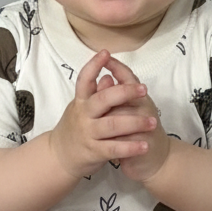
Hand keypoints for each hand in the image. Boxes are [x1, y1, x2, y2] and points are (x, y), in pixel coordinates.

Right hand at [48, 49, 163, 180]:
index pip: (85, 79)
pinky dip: (130, 147)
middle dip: (124, 92)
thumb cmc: (76, 127)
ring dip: (134, 122)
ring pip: (112, 125)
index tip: (105, 53)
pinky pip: (114, 148)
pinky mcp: (94, 151)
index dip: (94, 65)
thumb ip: (96, 93)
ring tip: (152, 121)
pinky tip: (144, 145)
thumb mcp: (82, 108)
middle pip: (103, 100)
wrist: (59, 157)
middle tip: (144, 90)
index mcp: (81, 101)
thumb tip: (108, 77)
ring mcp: (88, 133)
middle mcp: (83, 115)